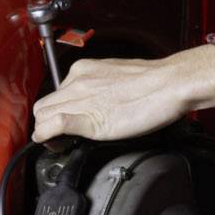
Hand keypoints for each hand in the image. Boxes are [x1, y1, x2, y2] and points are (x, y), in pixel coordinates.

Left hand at [30, 44, 214, 142]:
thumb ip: (98, 86)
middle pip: (43, 106)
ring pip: (43, 116)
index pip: (54, 95)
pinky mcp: (89, 118)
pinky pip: (55, 126)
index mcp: (83, 70)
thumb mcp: (116, 76)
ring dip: (45, 132)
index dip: (53, 113)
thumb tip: (93, 100)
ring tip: (60, 142)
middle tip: (58, 137)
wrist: (171, 84)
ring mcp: (81, 98)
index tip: (62, 124)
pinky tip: (54, 143)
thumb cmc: (154, 82)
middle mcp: (77, 81)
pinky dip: (48, 136)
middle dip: (44, 123)